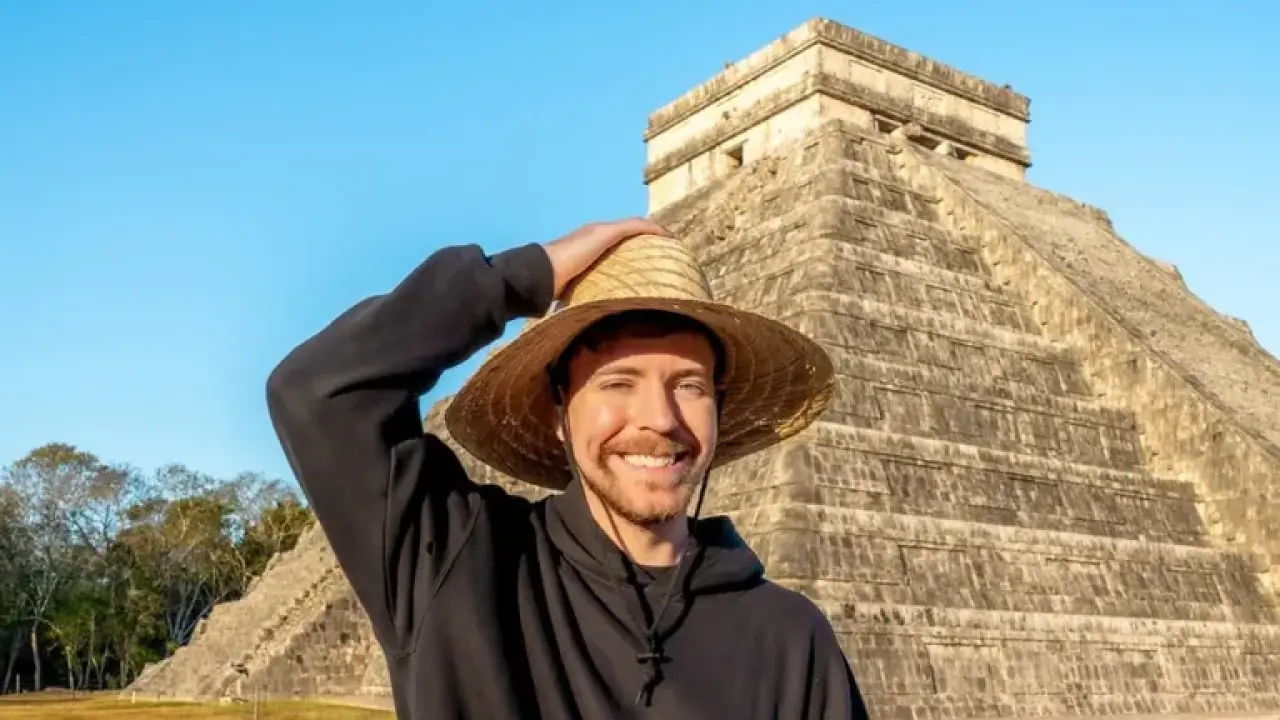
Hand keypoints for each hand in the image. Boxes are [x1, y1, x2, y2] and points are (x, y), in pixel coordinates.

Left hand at [542, 218, 670, 297]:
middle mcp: (594, 244)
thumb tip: (658, 229)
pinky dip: (623, 280)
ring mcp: (587, 263)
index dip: (654, 232)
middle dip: (646, 249)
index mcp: (599, 231)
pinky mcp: (583, 281)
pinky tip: (629, 290)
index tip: (674, 243)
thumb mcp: (603, 234)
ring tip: (653, 279)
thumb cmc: (573, 252)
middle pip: (625, 244)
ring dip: (635, 267)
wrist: (543, 276)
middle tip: (668, 262)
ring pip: (618, 262)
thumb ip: (628, 228)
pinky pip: (609, 278)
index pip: (633, 227)